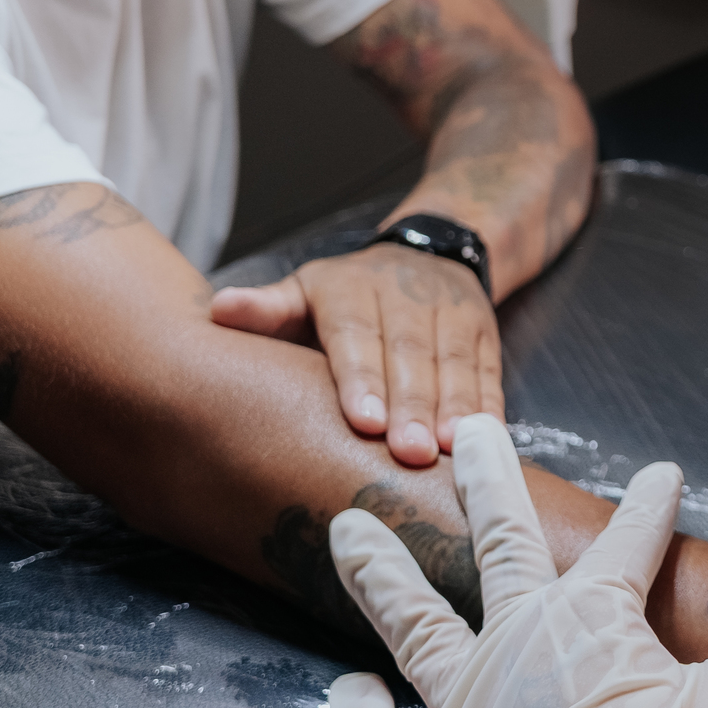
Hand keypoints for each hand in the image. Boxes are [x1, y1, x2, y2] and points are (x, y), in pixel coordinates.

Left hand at [211, 243, 503, 464]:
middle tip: (409, 453)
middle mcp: (406, 296)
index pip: (356, 335)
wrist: (430, 253)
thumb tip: (219, 309)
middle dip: (412, 405)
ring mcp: (452, 312)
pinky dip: (489, 408)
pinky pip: (489, 372)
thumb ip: (267, 309)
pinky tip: (485, 444)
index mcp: (351, 290)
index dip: (362, 378)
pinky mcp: (486, 332)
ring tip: (450, 451)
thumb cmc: (347, 297)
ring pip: (455, 362)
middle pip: (410, 354)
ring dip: (456, 408)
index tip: (363, 421)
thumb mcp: (304, 291)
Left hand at [326, 414, 707, 707]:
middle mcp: (514, 645)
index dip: (648, 505)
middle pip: (498, 545)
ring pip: (414, 622)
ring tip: (349, 527)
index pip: (627, 544)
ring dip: (382, 573)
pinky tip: (344, 690)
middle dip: (486, 481)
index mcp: (590, 621)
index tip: (659, 473)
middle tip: (466, 432)